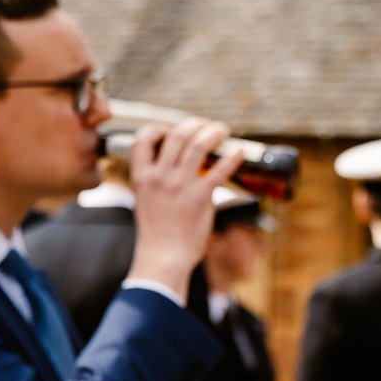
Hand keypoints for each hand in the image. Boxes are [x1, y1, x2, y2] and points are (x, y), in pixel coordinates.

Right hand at [126, 117, 241, 298]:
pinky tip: (239, 152)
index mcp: (141, 177)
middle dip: (194, 125)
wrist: (164, 256)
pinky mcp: (200, 197)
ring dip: (213, 133)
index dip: (158, 129)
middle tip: (206, 125)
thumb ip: (155, 183)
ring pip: (198, 145)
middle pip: (176, 136)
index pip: (142, 140)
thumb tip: (175, 169)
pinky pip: (219, 170)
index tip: (171, 129)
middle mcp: (159, 176)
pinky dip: (232, 157)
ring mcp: (179, 185)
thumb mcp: (145, 201)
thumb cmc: (157, 233)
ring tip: (223, 130)